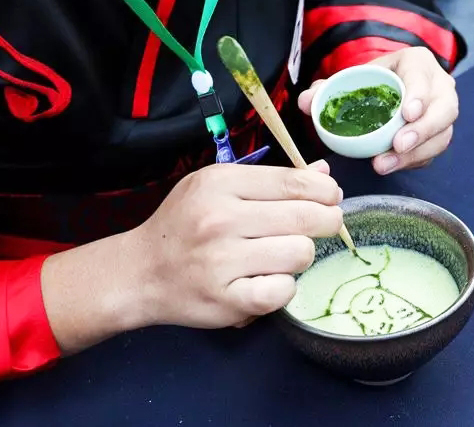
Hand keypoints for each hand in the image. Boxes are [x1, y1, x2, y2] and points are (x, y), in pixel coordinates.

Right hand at [129, 161, 341, 329]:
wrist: (141, 272)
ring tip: (283, 254)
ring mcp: (222, 261)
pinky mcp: (226, 299)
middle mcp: (220, 218)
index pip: (293, 183)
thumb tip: (323, 174)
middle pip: (305, 217)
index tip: (332, 198)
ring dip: (300, 256)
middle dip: (326, 221)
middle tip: (324, 225)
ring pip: (300, 253)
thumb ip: (271, 179)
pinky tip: (271, 279)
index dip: (325, 191)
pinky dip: (284, 287)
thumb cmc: (184, 224)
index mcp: (220, 182)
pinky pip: (283, 291)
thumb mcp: (217, 186)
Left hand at [298, 47, 457, 174]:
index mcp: (417, 63)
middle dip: (423, 129)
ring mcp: (442, 112)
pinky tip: (391, 165)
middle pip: (444, 109)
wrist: (387, 90)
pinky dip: (412, 161)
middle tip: (398, 145)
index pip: (422, 76)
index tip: (406, 113)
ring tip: (385, 164)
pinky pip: (433, 152)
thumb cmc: (371, 82)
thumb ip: (327, 89)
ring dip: (415, 153)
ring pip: (442, 135)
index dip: (419, 95)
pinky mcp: (439, 135)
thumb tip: (306, 102)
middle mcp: (438, 86)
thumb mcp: (351, 78)